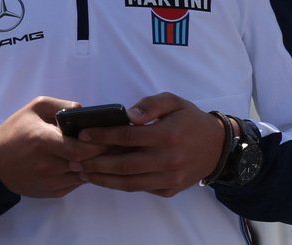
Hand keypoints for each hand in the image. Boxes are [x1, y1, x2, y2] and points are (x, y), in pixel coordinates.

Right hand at [0, 96, 113, 198]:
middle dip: (103, 153)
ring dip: (96, 164)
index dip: (98, 144)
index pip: (79, 149)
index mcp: (42, 140)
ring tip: (104, 151)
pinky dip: (84, 172)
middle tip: (114, 143)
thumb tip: (86, 112)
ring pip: (85, 175)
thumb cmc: (16, 131)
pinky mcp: (52, 193)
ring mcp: (50, 182)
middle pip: (86, 163)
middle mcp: (47, 165)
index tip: (107, 134)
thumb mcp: (35, 108)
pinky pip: (77, 183)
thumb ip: (62, 105)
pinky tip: (85, 161)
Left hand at [72, 92, 226, 196]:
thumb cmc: (190, 120)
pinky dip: (120, 185)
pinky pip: (140, 189)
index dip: (102, 136)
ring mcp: (169, 178)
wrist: (217, 147)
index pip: (127, 137)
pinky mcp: (169, 190)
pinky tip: (105, 179)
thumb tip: (129, 115)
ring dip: (103, 179)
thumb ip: (150, 105)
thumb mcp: (174, 101)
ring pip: (129, 182)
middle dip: (95, 163)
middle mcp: (167, 160)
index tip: (82, 134)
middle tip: (74, 159)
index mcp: (167, 135)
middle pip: (123, 164)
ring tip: (83, 172)